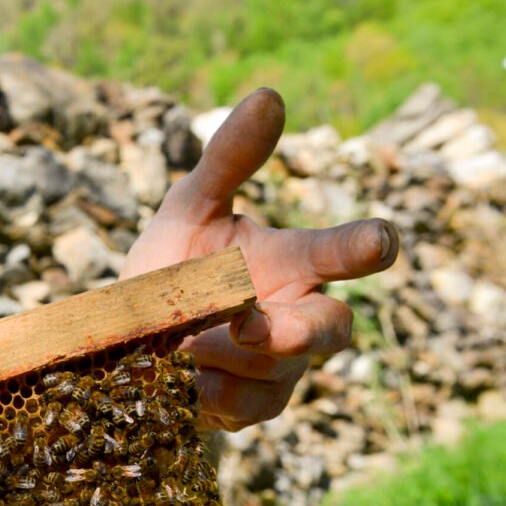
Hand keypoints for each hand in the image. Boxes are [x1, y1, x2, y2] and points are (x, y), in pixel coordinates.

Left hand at [122, 88, 399, 430]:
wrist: (123, 341)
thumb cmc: (171, 267)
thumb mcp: (189, 208)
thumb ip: (228, 160)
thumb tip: (270, 96)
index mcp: (294, 263)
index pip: (342, 253)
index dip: (362, 248)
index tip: (381, 240)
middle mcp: (299, 316)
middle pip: (332, 329)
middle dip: (302, 328)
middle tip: (258, 324)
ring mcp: (281, 370)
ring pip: (276, 369)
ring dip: (223, 353)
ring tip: (177, 339)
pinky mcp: (251, 409)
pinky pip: (243, 406)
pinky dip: (208, 390)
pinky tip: (180, 377)